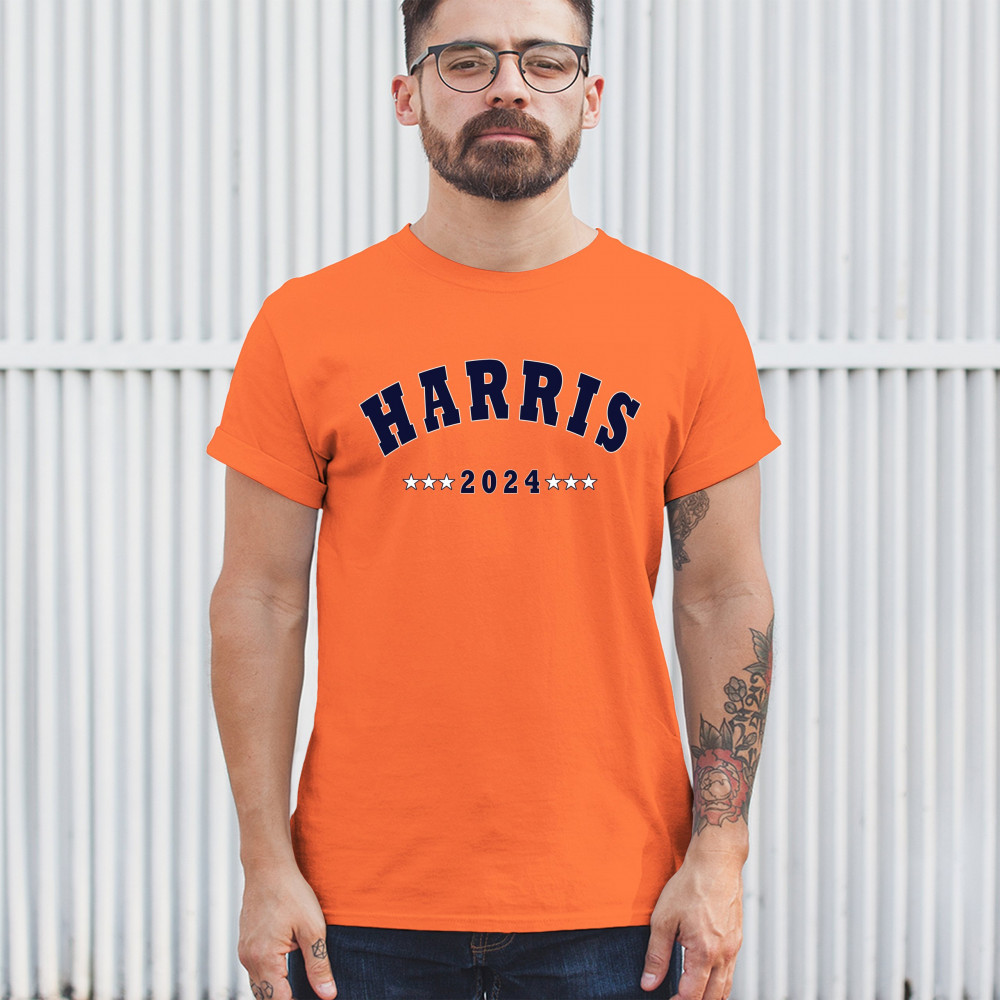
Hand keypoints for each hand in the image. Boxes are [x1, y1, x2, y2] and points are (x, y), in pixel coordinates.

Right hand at [238, 858, 337, 999]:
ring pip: (258, 986)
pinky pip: (255, 970)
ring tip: (298, 987)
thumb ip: (318, 965)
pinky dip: (269, 977)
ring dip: (276, 990)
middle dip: (285, 999)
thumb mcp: (312, 928)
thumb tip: (328, 995)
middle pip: (265, 997)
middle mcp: (248, 959)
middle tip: (307, 993)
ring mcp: (244, 951)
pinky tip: (285, 970)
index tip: (312, 998)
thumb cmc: (291, 893)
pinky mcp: (245, 943)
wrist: (268, 867)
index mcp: (265, 959)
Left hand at [640, 849, 742, 998]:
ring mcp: (734, 947)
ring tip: (692, 996)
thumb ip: (656, 955)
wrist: (716, 862)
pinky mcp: (737, 938)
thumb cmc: (690, 886)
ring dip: (710, 997)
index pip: (692, 995)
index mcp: (704, 953)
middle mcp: (724, 954)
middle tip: (677, 999)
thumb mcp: (663, 919)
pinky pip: (731, 971)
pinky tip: (706, 977)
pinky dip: (719, 982)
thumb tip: (649, 983)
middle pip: (713, 997)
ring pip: (726, 987)